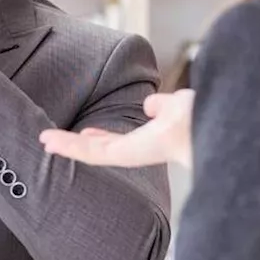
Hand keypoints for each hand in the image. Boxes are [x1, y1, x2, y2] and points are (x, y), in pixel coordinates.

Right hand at [39, 89, 193, 168]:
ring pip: (95, 154)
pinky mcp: (127, 154)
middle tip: (53, 141)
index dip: (102, 136)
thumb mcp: (178, 105)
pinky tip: (50, 141)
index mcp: (156, 140)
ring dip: (68, 146)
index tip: (86, 131)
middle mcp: (143, 152)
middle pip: (104, 150)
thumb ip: (163, 106)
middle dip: (80, 145)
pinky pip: (94, 153)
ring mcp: (134, 155)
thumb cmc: (204, 116)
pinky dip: (70, 146)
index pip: (122, 142)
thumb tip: (149, 105)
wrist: (214, 123)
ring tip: (45, 142)